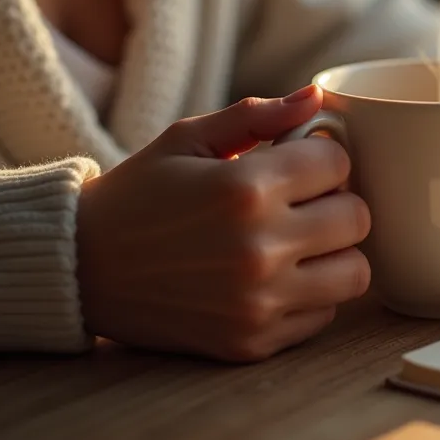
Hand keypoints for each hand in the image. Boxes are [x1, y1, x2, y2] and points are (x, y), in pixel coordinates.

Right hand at [74, 86, 370, 361]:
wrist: (81, 269)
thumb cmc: (139, 194)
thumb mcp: (188, 139)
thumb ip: (256, 115)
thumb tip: (317, 96)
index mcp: (244, 188)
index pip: (338, 162)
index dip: (322, 156)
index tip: (297, 163)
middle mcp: (258, 248)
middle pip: (357, 218)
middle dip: (336, 202)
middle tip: (303, 203)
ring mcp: (258, 302)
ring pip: (355, 273)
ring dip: (334, 253)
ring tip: (298, 242)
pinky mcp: (253, 343)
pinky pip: (324, 315)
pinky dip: (311, 296)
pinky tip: (274, 278)